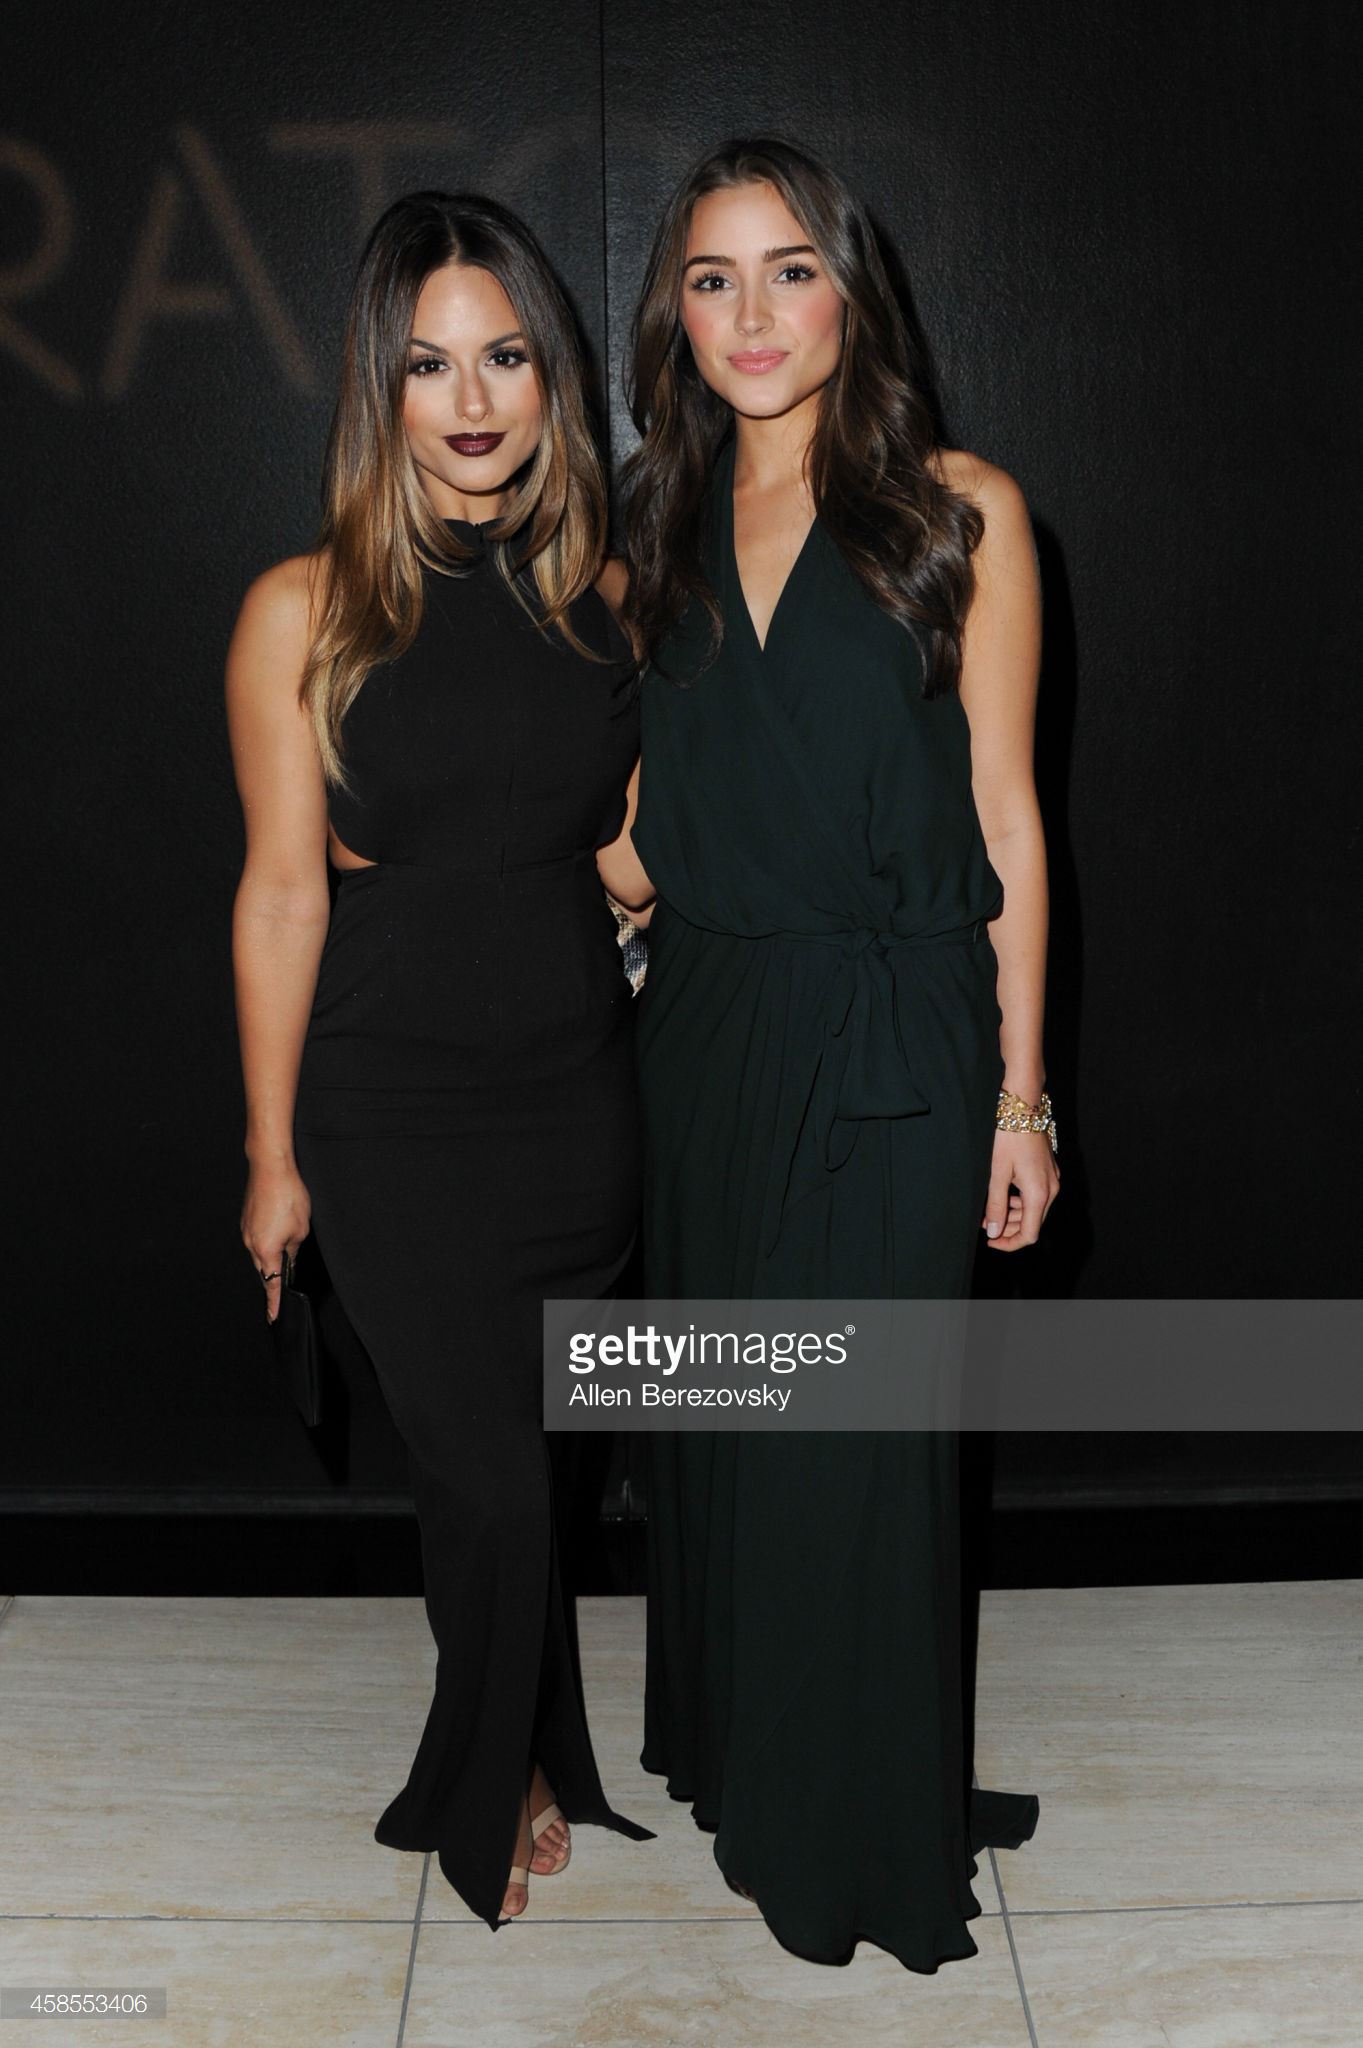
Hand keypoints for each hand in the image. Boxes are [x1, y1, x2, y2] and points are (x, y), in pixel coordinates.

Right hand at [241, 1160, 310, 1322]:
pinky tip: (278, 1230)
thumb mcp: (300, 1229)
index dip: (274, 1302)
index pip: (271, 1284)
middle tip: (285, 1284)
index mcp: (266, 1250)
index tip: (273, 1316)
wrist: (270, 1168)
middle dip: (274, 1277)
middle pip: (264, 1269)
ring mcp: (246, 1231)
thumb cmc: (288, 1196)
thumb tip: (288, 1258)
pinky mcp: (246, 1220)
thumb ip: (293, 1249)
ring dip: (272, 1255)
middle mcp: (251, 1243)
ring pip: (260, 1253)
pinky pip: (257, 1239)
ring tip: (286, 1246)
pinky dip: (267, 1241)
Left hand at [982, 1131, 1058, 1250]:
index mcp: (1039, 1194)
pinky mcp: (1050, 1173)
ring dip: (1014, 1216)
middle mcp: (1051, 1190)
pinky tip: (1005, 1197)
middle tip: (986, 1224)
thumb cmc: (1009, 1138)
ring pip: (1035, 1211)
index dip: (1009, 1243)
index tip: (991, 1241)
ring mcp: (1052, 1181)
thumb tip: (993, 1231)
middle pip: (1032, 1224)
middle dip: (1009, 1229)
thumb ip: (996, 1205)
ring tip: (991, 1211)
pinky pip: (1037, 1197)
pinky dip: (1021, 1203)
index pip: (1029, 1234)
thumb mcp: (997, 1174)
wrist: (1024, 1109)